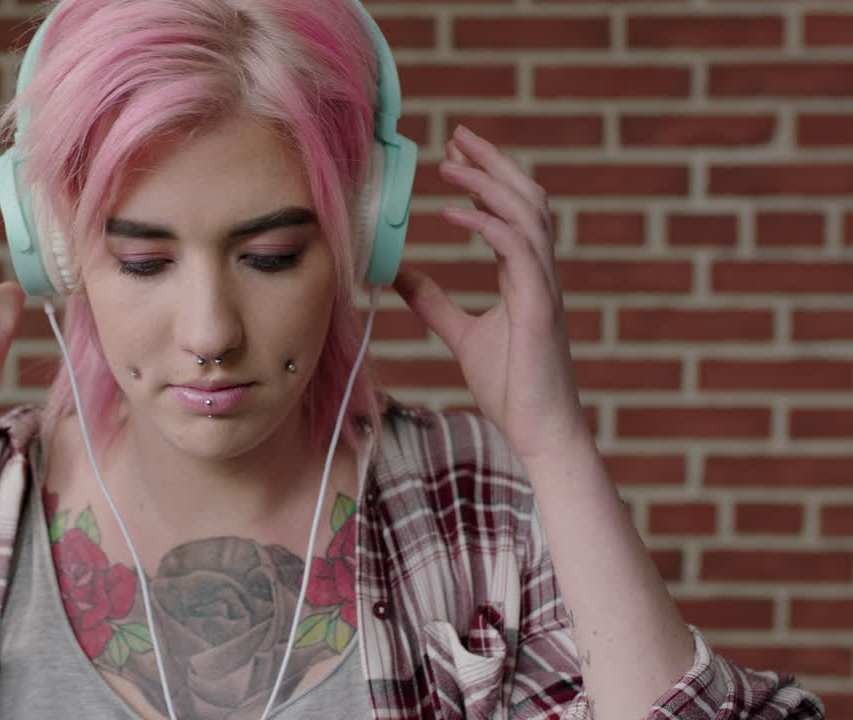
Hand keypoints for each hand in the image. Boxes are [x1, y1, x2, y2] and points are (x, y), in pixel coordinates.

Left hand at [393, 126, 588, 462]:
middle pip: (526, 198)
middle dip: (493, 162)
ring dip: (490, 183)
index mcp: (526, 276)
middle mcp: (540, 273)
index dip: (487, 177)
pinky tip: (454, 212)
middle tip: (458, 135)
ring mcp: (544, 287)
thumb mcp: (461, 335)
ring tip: (452, 163)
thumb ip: (434, 303)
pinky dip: (487, 224)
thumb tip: (401, 276)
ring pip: (527, 214)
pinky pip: (517, 250)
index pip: (512, 210)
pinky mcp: (539, 307)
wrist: (538, 431)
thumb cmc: (510, 388)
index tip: (455, 153)